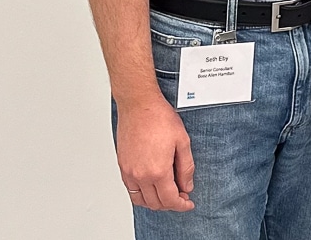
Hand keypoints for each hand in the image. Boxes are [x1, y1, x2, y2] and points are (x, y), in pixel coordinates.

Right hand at [116, 95, 195, 210]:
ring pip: (140, 200)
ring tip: (167, 192)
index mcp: (158, 171)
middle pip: (155, 203)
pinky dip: (142, 194)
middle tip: (181, 195)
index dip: (181, 205)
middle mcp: (140, 175)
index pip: (170, 200)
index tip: (188, 203)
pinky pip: (131, 189)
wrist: (139, 105)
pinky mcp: (122, 166)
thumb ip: (186, 168)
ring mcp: (129, 171)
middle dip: (170, 204)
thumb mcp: (182, 142)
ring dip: (155, 202)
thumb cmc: (159, 118)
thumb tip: (187, 186)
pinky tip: (152, 186)